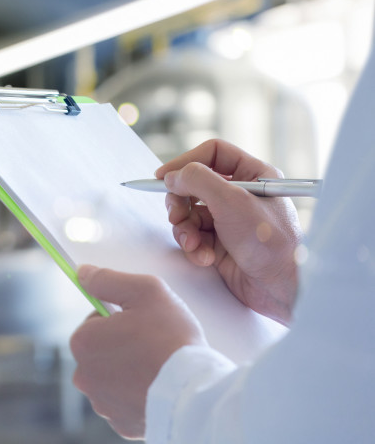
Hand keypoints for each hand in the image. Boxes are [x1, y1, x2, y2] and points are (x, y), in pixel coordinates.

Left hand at [70, 264, 206, 439]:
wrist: (196, 394)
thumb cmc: (172, 338)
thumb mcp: (145, 291)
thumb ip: (108, 280)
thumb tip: (82, 274)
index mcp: (83, 343)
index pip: (95, 322)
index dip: (120, 319)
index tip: (142, 323)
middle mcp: (84, 376)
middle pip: (102, 352)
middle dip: (123, 346)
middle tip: (154, 345)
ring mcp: (102, 404)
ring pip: (113, 380)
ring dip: (130, 373)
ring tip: (160, 369)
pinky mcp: (121, 426)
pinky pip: (127, 404)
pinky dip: (140, 397)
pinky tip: (160, 391)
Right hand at [156, 140, 302, 324]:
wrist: (281, 288)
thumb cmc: (269, 242)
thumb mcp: (232, 201)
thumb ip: (197, 181)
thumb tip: (171, 177)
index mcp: (253, 175)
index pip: (212, 154)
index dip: (185, 162)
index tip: (163, 177)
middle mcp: (240, 195)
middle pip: (193, 185)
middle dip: (180, 203)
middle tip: (176, 216)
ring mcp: (229, 220)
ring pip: (188, 214)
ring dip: (185, 229)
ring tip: (193, 244)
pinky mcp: (220, 244)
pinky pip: (193, 237)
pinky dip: (193, 247)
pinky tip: (205, 258)